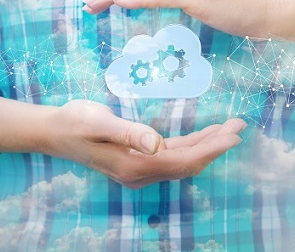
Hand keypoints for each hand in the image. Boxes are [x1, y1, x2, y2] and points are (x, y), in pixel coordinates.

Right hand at [42, 100, 245, 188]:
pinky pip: (172, 154)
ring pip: (183, 159)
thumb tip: (157, 144)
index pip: (183, 160)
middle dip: (216, 146)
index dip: (210, 149)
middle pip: (189, 163)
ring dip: (207, 144)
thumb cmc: (74, 122)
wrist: (55, 131)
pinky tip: (205, 134)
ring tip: (230, 127)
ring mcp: (141, 167)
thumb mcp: (99, 122)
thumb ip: (128, 132)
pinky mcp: (139, 158)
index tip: (233, 136)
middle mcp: (141, 172)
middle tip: (240, 126)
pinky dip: (192, 144)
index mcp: (134, 165)